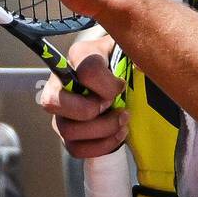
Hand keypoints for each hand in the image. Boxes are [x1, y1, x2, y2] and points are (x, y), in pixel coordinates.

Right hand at [39, 33, 129, 158]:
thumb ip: (134, 51)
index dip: (108, 85)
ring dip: (102, 130)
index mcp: (78, 55)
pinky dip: (101, 146)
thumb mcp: (129, 47)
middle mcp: (60, 82)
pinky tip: (119, 134)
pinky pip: (75, 149)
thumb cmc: (125, 60)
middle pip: (56, 103)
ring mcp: (61, 110)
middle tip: (118, 106)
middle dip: (93, 110)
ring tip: (123, 121)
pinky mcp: (68, 132)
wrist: (124, 75)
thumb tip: (141, 67)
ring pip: (67, 131)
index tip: (122, 85)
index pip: (86, 72)